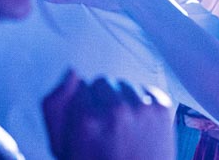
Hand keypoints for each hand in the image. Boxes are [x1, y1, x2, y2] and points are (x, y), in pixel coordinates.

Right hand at [42, 71, 173, 159]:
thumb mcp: (64, 147)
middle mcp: (116, 110)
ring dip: (121, 100)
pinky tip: (139, 127)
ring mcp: (143, 107)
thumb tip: (72, 71)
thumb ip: (55, 108)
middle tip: (106, 130)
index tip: (88, 129)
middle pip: (102, 81)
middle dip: (101, 100)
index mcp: (86, 121)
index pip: (79, 87)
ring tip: (123, 130)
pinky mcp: (163, 106)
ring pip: (124, 83)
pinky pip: (145, 89)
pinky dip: (141, 103)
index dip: (82, 109)